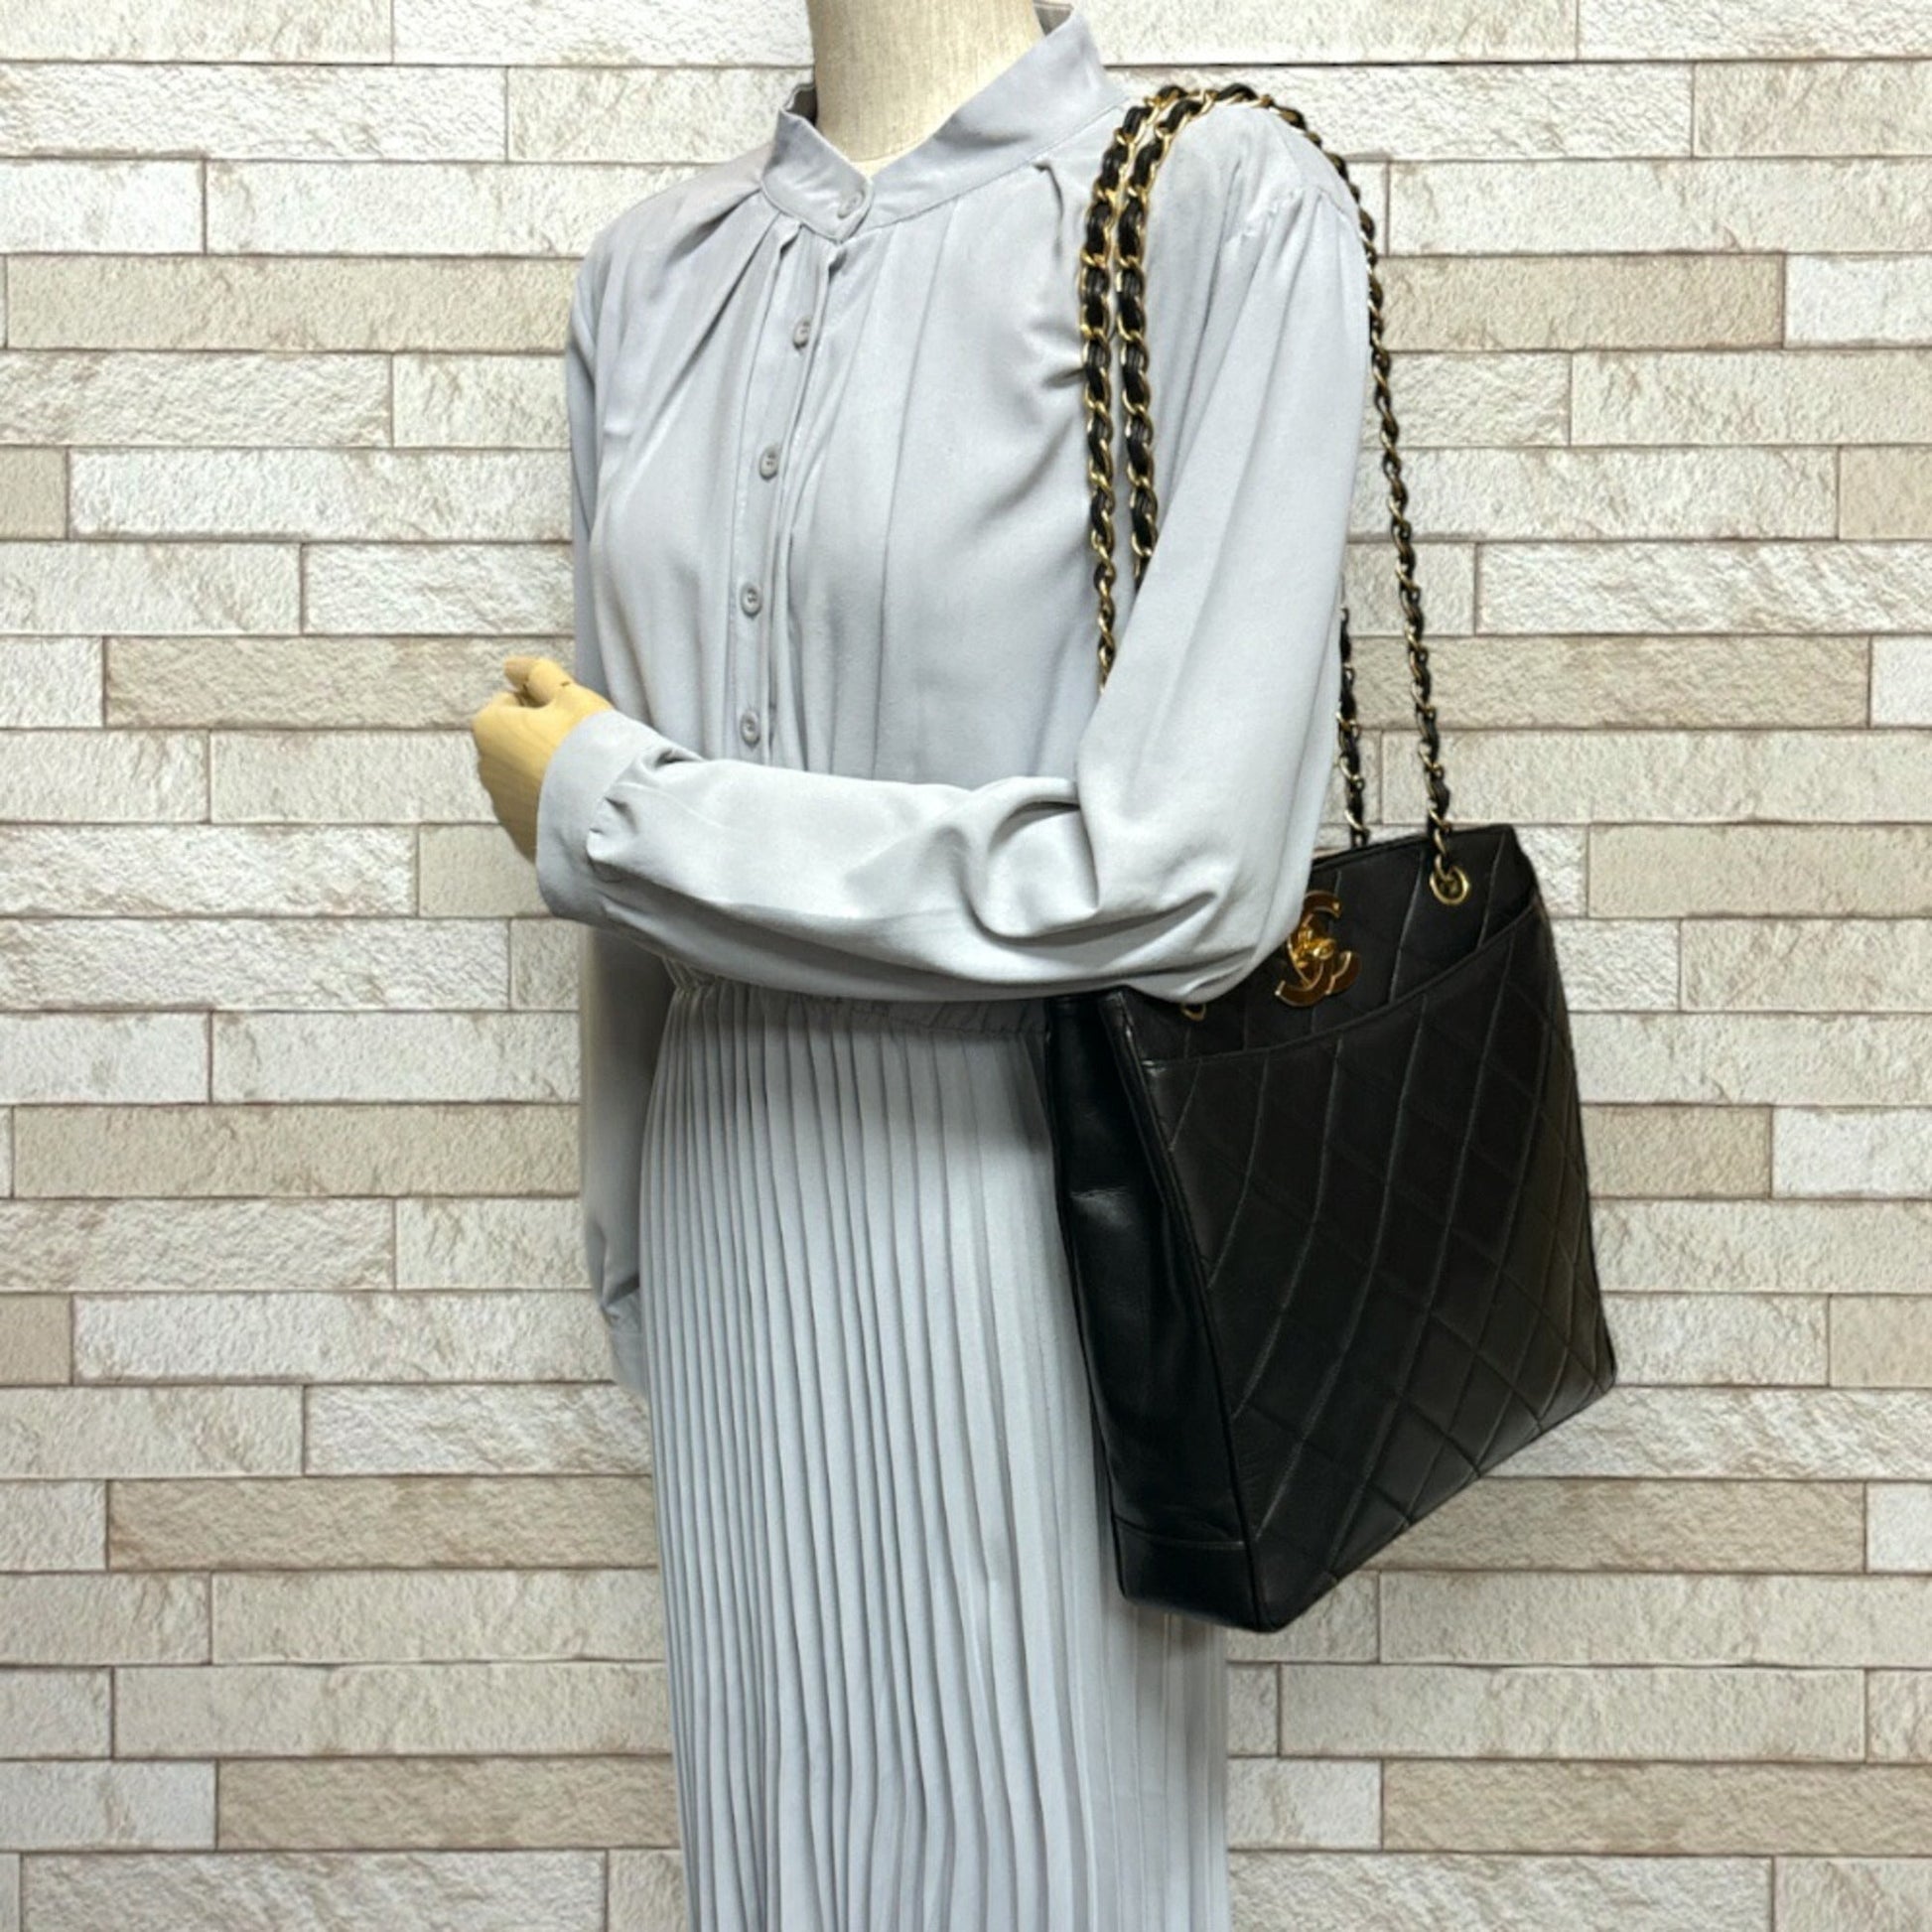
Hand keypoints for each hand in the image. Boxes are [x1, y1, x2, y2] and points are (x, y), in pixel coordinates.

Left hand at [472, 654, 614, 861]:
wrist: (606, 812)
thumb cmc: (587, 746)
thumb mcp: (570, 695)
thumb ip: (537, 673)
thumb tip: (511, 666)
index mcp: (489, 728)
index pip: (510, 703)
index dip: (542, 705)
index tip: (569, 717)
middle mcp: (485, 768)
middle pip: (513, 743)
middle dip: (537, 741)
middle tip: (578, 746)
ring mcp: (502, 807)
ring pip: (523, 779)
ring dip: (543, 774)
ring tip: (580, 778)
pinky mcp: (521, 836)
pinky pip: (535, 812)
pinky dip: (550, 806)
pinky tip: (578, 804)